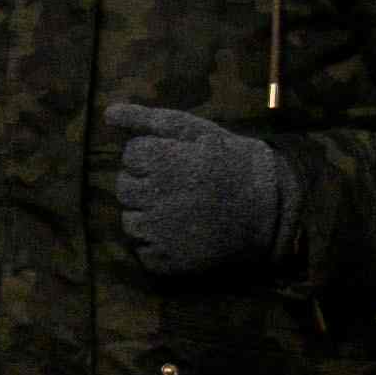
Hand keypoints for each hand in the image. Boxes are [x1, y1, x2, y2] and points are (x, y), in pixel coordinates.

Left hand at [107, 97, 295, 279]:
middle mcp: (153, 198)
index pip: (130, 155)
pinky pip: (144, 252)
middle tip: (175, 185)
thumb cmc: (229, 160)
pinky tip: (178, 233)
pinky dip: (156, 245)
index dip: (152, 155)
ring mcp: (160, 233)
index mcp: (159, 162)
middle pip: (124, 188)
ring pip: (129, 222)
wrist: (267, 205)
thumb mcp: (192, 130)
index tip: (176, 159)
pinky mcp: (169, 261)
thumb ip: (147, 120)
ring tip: (176, 210)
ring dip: (146, 215)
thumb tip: (108, 113)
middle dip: (144, 183)